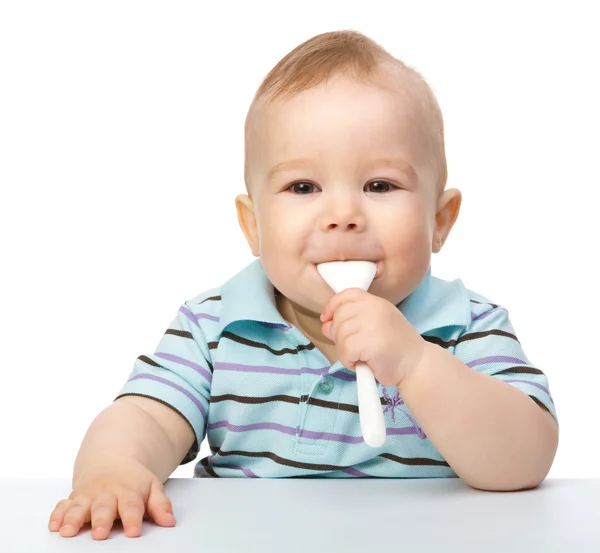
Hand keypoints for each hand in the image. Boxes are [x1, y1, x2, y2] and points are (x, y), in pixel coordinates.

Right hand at [48, 457, 174, 539]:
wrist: (112, 460)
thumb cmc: (134, 481)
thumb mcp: (152, 487)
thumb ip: (160, 505)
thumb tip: (169, 522)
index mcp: (128, 491)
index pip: (132, 506)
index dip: (132, 519)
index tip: (133, 532)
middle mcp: (107, 493)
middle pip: (104, 507)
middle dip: (101, 520)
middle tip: (100, 533)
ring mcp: (89, 495)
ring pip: (80, 506)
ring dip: (74, 518)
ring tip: (69, 531)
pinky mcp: (74, 498)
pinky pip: (63, 505)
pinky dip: (57, 514)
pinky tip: (54, 526)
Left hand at [320, 288, 425, 387]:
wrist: (416, 365)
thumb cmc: (395, 349)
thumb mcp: (375, 326)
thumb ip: (352, 321)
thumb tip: (326, 325)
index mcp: (376, 302)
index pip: (347, 295)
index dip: (332, 306)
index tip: (327, 318)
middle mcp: (374, 308)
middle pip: (339, 317)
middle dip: (338, 335)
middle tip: (353, 348)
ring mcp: (372, 323)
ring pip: (340, 335)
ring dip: (345, 351)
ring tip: (362, 356)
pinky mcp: (369, 342)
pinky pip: (344, 351)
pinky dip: (349, 361)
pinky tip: (362, 363)